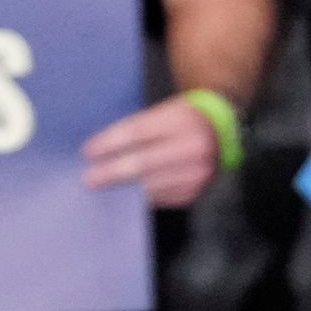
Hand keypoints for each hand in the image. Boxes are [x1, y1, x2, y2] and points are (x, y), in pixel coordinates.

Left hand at [80, 95, 225, 206]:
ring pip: (151, 185)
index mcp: (180, 120)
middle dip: (112, 172)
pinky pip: (162, 198)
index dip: (110, 143)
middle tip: (89, 179)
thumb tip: (102, 150)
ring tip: (104, 190)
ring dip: (124, 189)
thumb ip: (137, 129)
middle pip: (143, 162)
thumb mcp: (164, 111)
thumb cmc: (183, 119)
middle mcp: (192, 147)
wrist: (222, 131)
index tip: (88, 152)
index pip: (138, 132)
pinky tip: (127, 196)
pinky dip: (142, 197)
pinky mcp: (196, 192)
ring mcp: (197, 173)